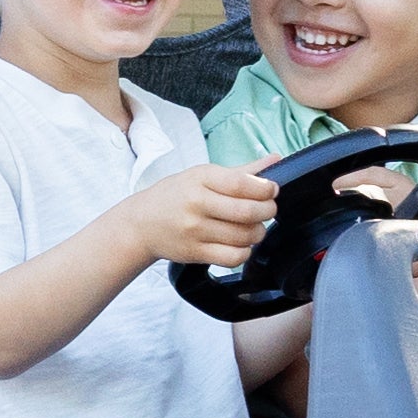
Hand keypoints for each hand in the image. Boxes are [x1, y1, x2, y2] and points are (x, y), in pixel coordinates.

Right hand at [134, 164, 279, 269]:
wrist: (141, 224)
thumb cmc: (175, 196)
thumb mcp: (202, 176)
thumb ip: (241, 172)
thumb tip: (276, 160)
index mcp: (200, 179)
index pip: (241, 183)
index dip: (265, 188)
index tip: (272, 190)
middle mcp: (196, 204)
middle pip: (246, 212)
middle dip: (267, 211)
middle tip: (268, 210)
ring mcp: (195, 230)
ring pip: (243, 236)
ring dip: (258, 232)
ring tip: (255, 227)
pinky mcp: (195, 253)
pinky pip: (233, 257)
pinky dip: (245, 252)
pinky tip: (241, 244)